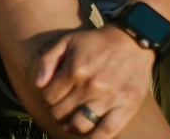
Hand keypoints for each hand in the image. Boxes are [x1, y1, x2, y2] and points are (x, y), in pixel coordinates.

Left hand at [35, 24, 155, 136]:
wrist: (132, 41)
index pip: (49, 96)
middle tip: (60, 111)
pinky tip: (88, 134)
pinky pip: (106, 132)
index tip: (52, 96)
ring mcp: (109, 99)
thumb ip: (48, 60)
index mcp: (75, 69)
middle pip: (62, 113)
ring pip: (80, 125)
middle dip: (56, 113)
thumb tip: (37, 84)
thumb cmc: (96, 42)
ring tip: (70, 123)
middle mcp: (91, 86)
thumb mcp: (67, 41)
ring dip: (70, 127)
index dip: (47, 98)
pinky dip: (93, 138)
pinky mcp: (126, 108)